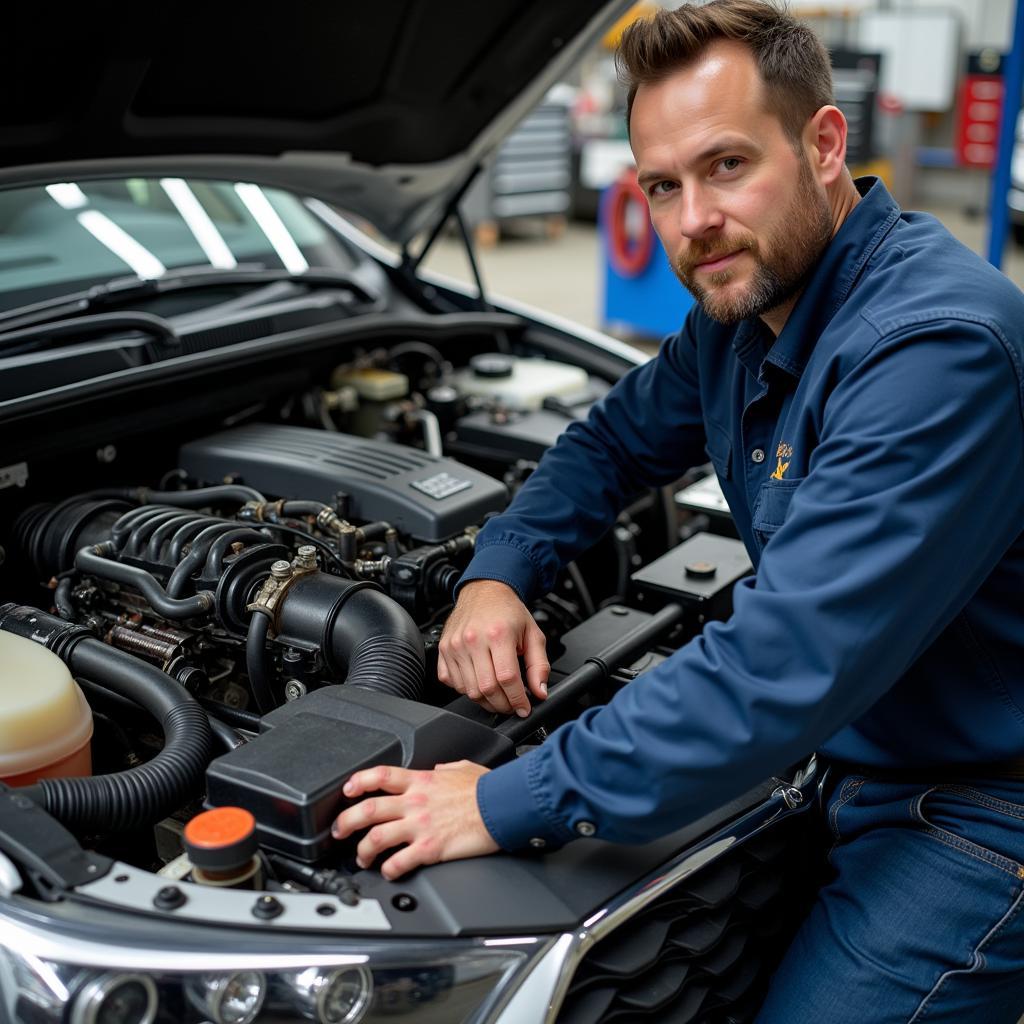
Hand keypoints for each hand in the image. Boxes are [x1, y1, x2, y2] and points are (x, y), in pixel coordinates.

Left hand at [331, 761, 498, 879]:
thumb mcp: (463, 768)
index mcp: (421, 781)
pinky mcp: (430, 848)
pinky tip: (389, 872)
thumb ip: (445, 769)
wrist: (502, 806)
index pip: (380, 775)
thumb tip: (438, 769)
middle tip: (338, 830)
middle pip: (368, 809)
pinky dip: (389, 870)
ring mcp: (420, 825)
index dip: (358, 781)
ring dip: (363, 851)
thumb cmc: (487, 789)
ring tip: (362, 858)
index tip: (347, 789)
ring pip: (376, 837)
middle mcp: (415, 802)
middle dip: (346, 821)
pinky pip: (400, 862)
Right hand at [438, 579, 548, 715]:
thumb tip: (539, 692)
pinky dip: (466, 690)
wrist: (484, 591)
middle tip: (512, 704)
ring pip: (469, 690)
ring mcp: (455, 645)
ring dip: (485, 701)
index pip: (507, 678)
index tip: (524, 708)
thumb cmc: (508, 611)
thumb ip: (538, 665)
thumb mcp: (533, 634)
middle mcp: (473, 639)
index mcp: (498, 634)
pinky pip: (452, 682)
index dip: (517, 699)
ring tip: (498, 696)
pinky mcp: (443, 650)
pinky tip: (479, 682)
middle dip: (503, 705)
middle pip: (486, 689)